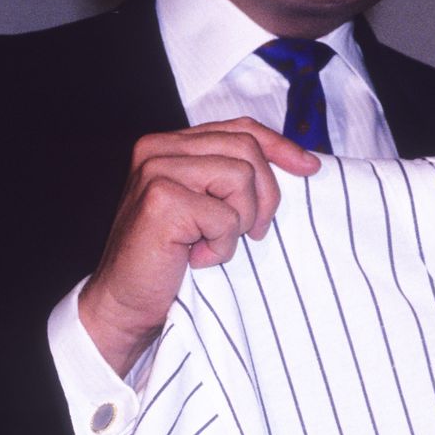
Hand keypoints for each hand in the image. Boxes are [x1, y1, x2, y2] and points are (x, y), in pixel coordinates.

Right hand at [80, 119, 318, 373]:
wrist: (125, 305)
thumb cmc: (168, 263)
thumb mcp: (206, 209)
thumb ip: (231, 177)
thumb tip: (299, 164)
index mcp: (170, 144)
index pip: (240, 128)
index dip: (280, 146)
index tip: (309, 168)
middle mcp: (158, 148)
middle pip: (246, 148)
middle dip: (264, 195)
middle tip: (251, 233)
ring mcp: (157, 171)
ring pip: (240, 177)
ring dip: (239, 222)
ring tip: (214, 245)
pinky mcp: (161, 200)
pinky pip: (225, 216)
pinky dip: (221, 246)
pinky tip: (196, 259)